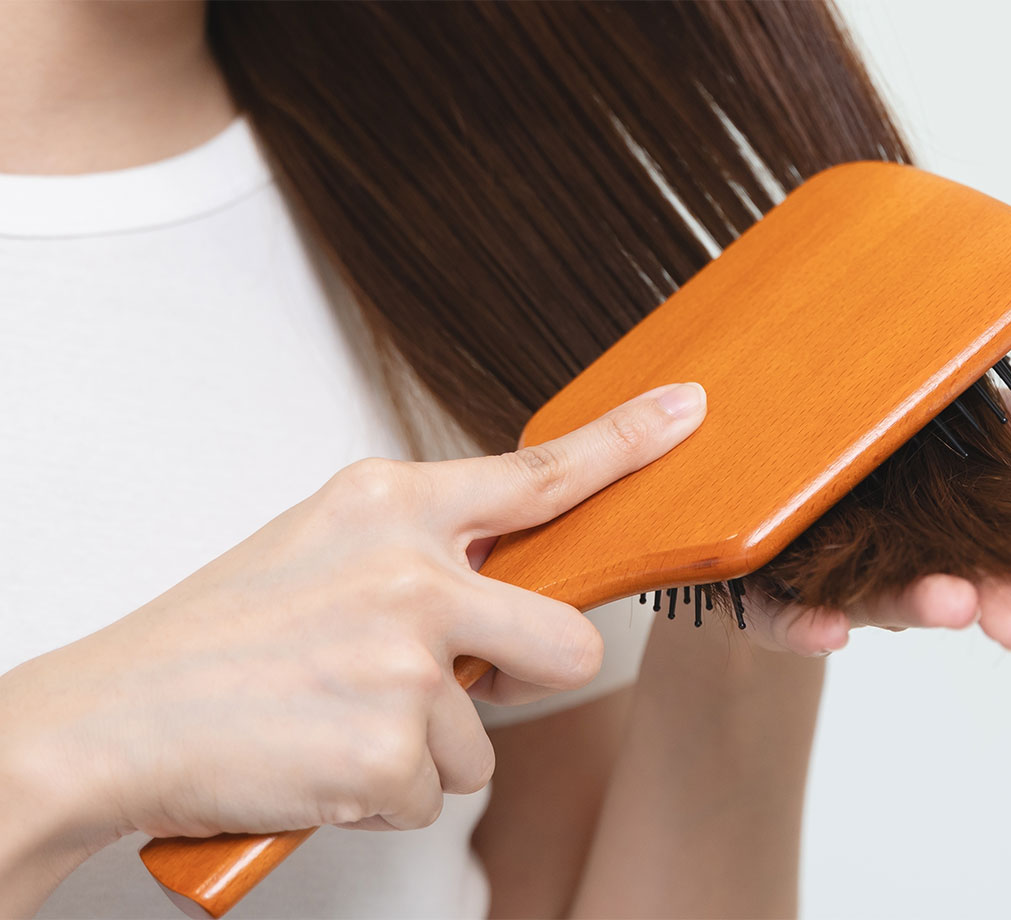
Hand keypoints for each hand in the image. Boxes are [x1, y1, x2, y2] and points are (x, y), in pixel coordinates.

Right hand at [0, 383, 705, 872]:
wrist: (111, 716)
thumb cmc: (221, 633)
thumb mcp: (327, 545)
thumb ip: (425, 549)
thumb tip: (508, 578)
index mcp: (392, 504)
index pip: (537, 474)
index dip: (627, 444)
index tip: (688, 411)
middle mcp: (413, 574)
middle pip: (566, 643)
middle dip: (527, 677)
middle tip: (447, 680)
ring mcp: (407, 663)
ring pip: (485, 740)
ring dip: (423, 747)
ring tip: (334, 718)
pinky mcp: (392, 751)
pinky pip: (433, 794)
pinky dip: (382, 793)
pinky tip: (320, 759)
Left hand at [742, 378, 1010, 654]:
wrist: (748, 491)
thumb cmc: (856, 445)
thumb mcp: (930, 400)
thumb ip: (1007, 409)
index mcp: (959, 493)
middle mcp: (910, 546)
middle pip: (968, 575)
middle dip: (1003, 597)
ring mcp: (843, 574)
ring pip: (888, 598)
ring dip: (924, 604)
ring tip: (953, 605)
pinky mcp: (774, 598)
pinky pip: (787, 616)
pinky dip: (808, 626)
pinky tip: (828, 630)